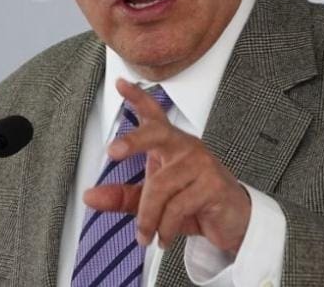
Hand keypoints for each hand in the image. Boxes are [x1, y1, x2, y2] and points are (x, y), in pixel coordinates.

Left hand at [82, 78, 251, 253]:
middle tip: (113, 151)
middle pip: (156, 135)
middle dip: (132, 141)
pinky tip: (164, 238)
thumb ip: (123, 198)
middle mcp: (186, 148)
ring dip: (148, 218)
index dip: (137, 98)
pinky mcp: (212, 185)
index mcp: (172, 146)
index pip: (154, 117)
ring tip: (145, 236)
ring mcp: (201, 164)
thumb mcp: (154, 203)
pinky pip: (177, 207)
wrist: (233, 223)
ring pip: (160, 187)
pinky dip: (165, 228)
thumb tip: (90, 197)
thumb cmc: (194, 204)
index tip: (121, 84)